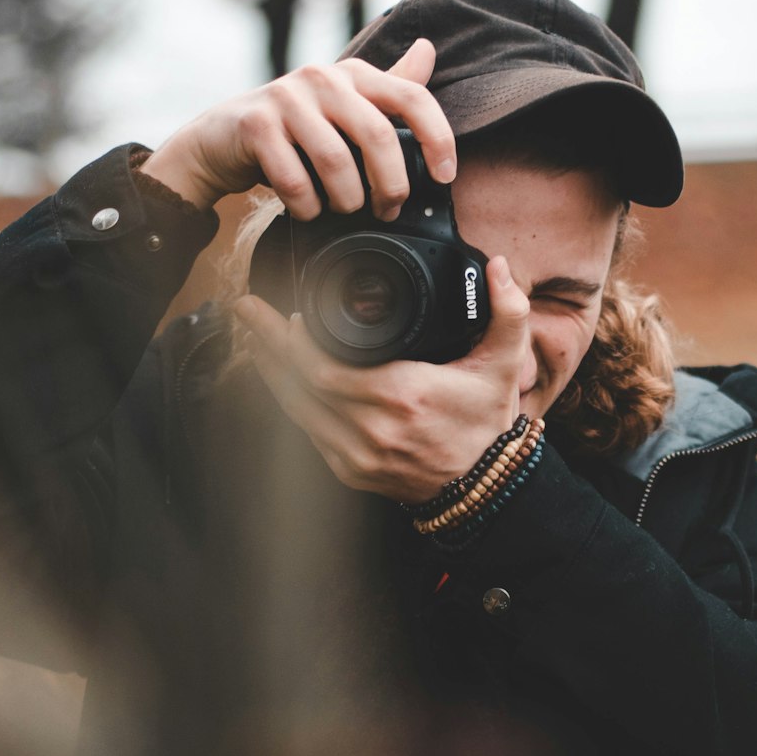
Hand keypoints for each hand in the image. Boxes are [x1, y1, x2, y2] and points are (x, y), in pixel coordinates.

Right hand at [140, 39, 455, 215]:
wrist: (218, 141)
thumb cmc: (293, 130)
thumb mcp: (344, 108)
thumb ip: (387, 88)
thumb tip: (428, 51)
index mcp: (353, 74)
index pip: (412, 97)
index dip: (438, 138)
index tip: (446, 177)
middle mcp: (322, 77)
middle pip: (378, 137)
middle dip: (390, 186)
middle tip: (387, 211)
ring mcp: (286, 97)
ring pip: (336, 163)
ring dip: (346, 201)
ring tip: (343, 211)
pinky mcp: (255, 125)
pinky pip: (295, 180)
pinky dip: (306, 207)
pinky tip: (306, 211)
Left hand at [234, 256, 531, 503]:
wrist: (485, 488)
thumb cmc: (488, 424)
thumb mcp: (505, 364)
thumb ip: (508, 311)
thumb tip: (498, 266)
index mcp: (402, 396)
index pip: (326, 367)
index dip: (296, 340)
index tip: (285, 311)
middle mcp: (372, 429)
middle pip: (300, 382)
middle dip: (269, 343)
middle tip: (248, 310)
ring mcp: (357, 456)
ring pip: (296, 409)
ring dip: (270, 371)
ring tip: (254, 338)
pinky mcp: (350, 473)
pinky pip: (307, 432)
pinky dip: (290, 402)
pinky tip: (279, 379)